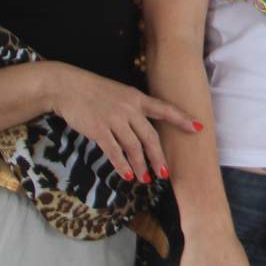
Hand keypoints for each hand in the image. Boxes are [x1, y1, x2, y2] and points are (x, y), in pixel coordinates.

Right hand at [48, 63, 191, 181]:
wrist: (67, 87)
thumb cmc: (94, 91)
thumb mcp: (119, 93)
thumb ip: (133, 109)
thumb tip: (144, 129)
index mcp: (137, 98)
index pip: (164, 109)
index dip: (181, 119)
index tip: (198, 128)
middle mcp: (129, 108)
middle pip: (150, 136)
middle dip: (159, 157)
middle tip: (166, 173)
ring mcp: (114, 119)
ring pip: (133, 147)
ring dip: (141, 165)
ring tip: (146, 179)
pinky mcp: (99, 129)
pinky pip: (114, 151)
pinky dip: (122, 165)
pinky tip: (127, 175)